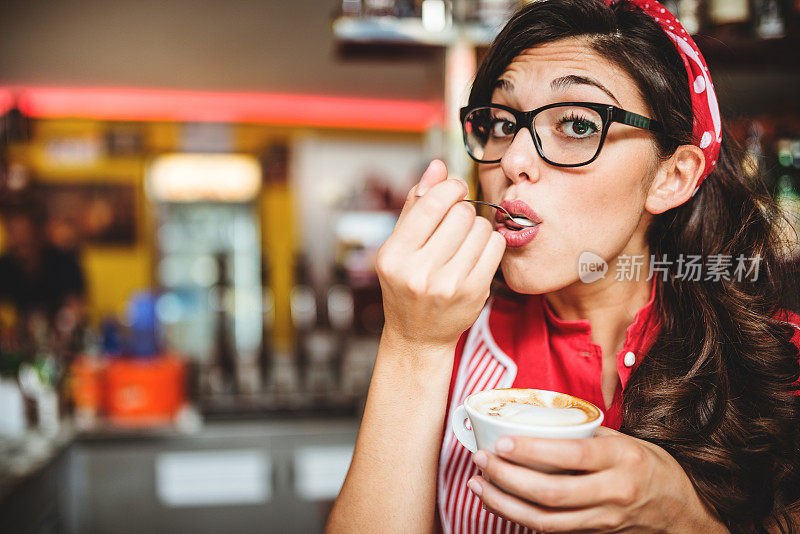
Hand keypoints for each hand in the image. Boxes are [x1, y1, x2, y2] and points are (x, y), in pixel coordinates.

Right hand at [376, 159, 505, 349]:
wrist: (418, 336)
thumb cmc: (406, 285)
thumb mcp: (399, 245)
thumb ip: (416, 204)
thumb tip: (437, 166)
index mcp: (394, 255)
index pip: (432, 204)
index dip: (450, 188)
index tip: (454, 190)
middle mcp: (419, 272)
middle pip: (461, 214)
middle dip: (462, 211)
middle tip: (455, 224)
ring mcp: (449, 285)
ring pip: (481, 228)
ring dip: (477, 227)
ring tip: (464, 241)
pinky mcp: (474, 293)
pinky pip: (496, 246)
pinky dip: (490, 242)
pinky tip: (476, 252)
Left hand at [467, 427, 725, 532]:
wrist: (683, 511)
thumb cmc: (650, 467)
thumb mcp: (626, 441)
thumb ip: (586, 434)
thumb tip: (539, 417)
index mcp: (620, 458)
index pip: (571, 455)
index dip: (532, 450)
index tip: (502, 441)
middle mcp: (613, 492)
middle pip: (551, 492)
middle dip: (508, 477)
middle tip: (481, 460)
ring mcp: (604, 519)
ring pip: (545, 519)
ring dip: (505, 503)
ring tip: (478, 484)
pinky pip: (550, 529)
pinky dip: (518, 516)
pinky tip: (497, 501)